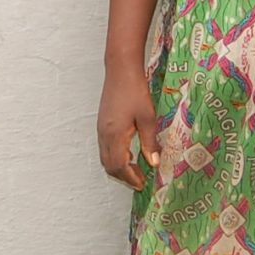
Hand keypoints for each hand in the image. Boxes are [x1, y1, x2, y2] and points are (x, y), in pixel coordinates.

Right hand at [98, 67, 159, 189]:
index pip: (120, 166)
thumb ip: (150, 142)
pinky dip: (114, 158)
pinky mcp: (101, 124)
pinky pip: (104, 149)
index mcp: (115, 135)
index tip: (143, 184)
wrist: (120, 71)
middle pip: (109, 166)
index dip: (131, 177)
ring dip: (119, 168)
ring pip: (105, 158)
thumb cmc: (135, 91)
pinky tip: (128, 154)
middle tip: (140, 180)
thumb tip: (154, 163)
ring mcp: (100, 130)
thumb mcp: (148, 117)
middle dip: (124, 177)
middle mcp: (104, 135)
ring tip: (136, 170)